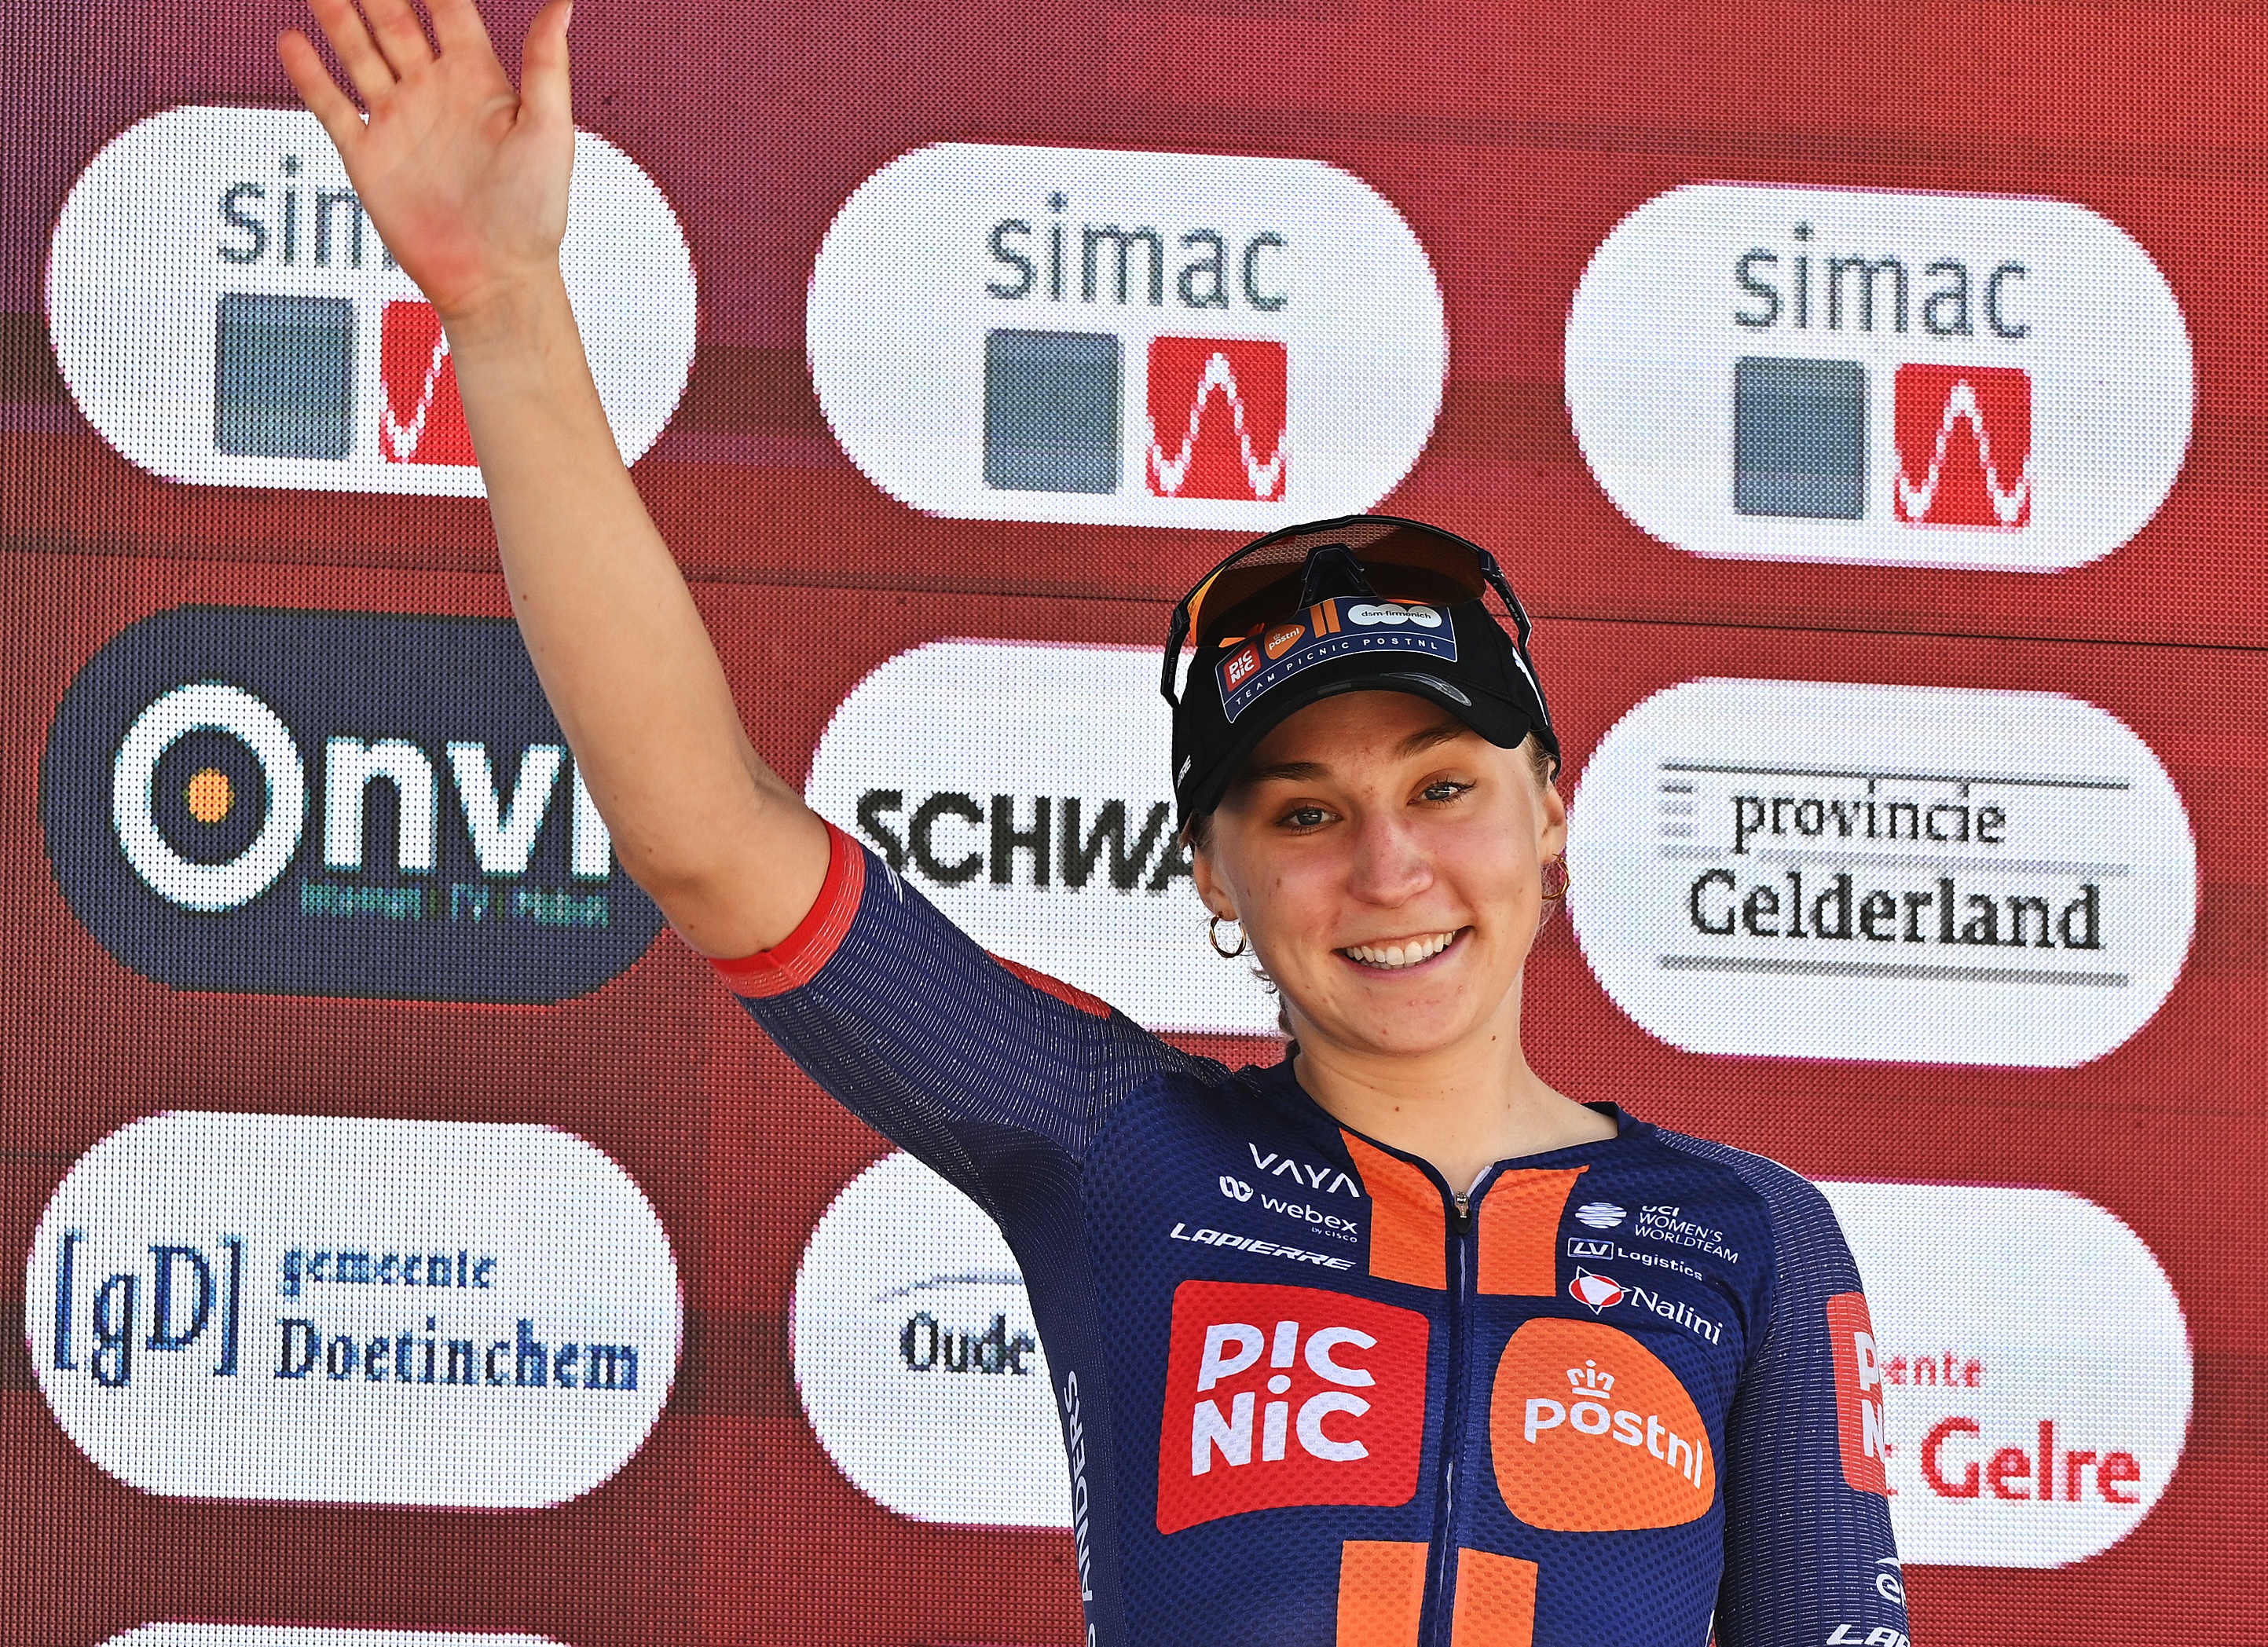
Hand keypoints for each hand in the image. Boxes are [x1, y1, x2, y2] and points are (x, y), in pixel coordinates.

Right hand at [279, 0, 574, 326]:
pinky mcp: (368, 157)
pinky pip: (332, 106)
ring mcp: (398, 122)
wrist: (495, 279)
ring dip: (337, 17)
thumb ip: (546, 65)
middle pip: (393, 22)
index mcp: (478, 80)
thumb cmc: (534, 213)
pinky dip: (310, 74)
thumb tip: (563, 3)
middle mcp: (434, 93)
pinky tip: (292, 41)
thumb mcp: (548, 131)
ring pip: (358, 53)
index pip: (448, 10)